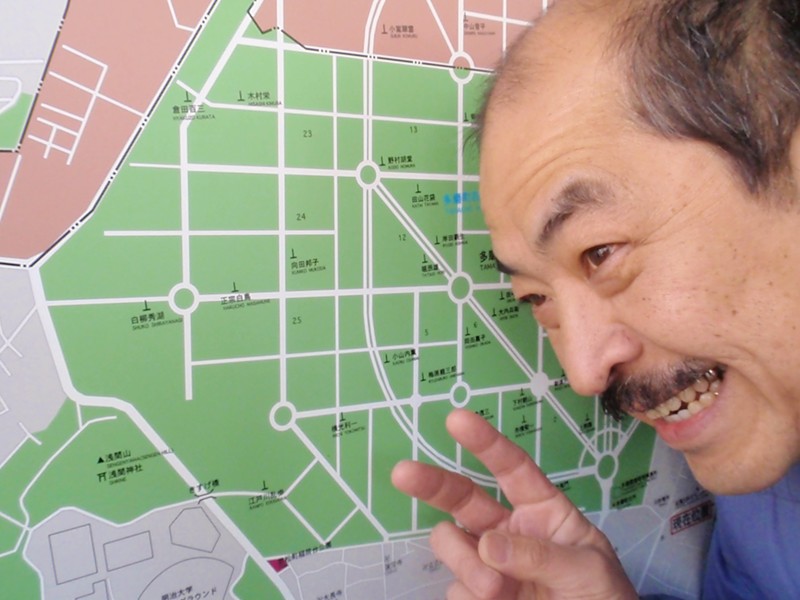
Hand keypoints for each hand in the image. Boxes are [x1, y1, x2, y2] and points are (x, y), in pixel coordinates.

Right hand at [391, 409, 637, 598]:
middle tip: (402, 473)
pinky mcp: (477, 597)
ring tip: (497, 592)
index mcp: (542, 511)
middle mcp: (509, 532)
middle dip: (432, 483)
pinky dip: (470, 598)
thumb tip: (488, 544)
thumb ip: (539, 553)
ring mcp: (489, 566)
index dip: (484, 442)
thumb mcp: (586, 568)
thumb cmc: (605, 599)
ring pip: (451, 544)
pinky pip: (454, 589)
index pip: (511, 468)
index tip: (456, 419)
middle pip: (461, 498)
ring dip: (465, 563)